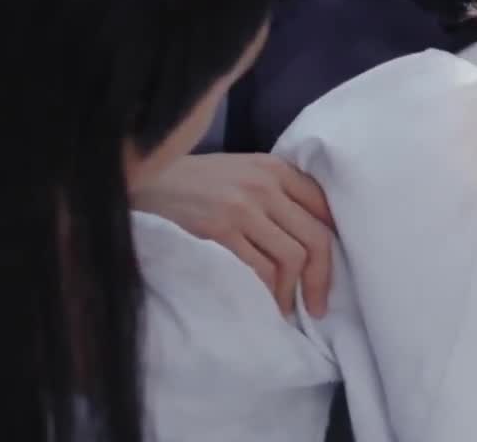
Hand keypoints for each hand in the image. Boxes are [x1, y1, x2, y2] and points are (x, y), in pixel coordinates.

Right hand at [132, 153, 333, 316]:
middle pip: (315, 238)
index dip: (335, 243)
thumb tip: (313, 236)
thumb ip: (276, 193)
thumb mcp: (242, 171)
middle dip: (322, 279)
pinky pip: (258, 271)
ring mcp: (241, 208)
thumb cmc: (194, 182)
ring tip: (286, 309)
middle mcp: (264, 185)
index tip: (331, 269)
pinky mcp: (217, 231)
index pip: (323, 207)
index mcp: (274, 168)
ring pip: (291, 258)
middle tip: (318, 307)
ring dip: (292, 292)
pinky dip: (266, 294)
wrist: (140, 178)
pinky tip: (262, 305)